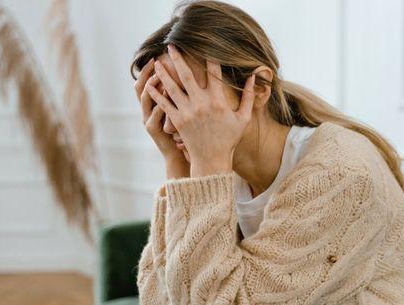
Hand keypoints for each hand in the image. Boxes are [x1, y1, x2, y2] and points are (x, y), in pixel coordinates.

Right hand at [134, 57, 189, 178]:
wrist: (179, 155)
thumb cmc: (182, 132)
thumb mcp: (179, 112)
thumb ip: (180, 95)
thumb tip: (186, 74)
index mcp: (152, 104)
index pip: (145, 82)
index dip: (148, 70)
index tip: (157, 57)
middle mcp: (147, 110)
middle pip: (140, 87)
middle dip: (146, 73)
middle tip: (155, 60)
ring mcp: (148, 119)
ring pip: (144, 99)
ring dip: (151, 86)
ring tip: (158, 75)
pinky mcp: (153, 129)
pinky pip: (155, 114)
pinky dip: (159, 103)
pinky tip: (167, 94)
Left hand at [145, 44, 255, 176]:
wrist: (212, 159)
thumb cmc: (229, 139)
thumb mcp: (243, 118)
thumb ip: (248, 97)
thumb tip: (253, 77)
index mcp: (218, 101)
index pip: (214, 73)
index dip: (209, 57)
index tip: (205, 45)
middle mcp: (201, 104)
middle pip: (187, 75)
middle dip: (178, 58)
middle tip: (171, 46)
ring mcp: (187, 112)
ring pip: (172, 87)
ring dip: (163, 73)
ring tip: (156, 62)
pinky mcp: (177, 121)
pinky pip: (164, 104)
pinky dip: (156, 94)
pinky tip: (150, 85)